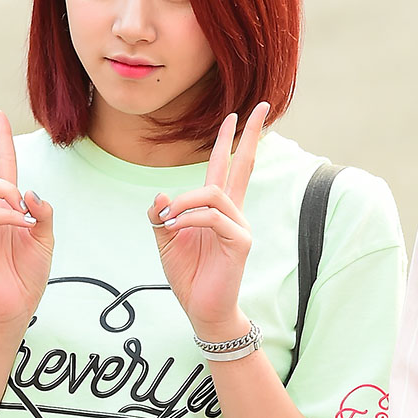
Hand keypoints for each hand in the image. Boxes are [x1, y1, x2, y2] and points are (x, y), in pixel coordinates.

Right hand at [0, 108, 53, 332]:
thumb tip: (30, 191)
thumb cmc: (29, 272)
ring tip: (22, 210)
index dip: (2, 140)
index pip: (3, 166)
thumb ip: (42, 212)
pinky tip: (19, 226)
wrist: (18, 305)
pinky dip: (8, 216)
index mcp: (6, 207)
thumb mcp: (46, 237)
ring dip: (8, 190)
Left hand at [147, 102, 268, 334]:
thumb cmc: (187, 275)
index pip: (226, 167)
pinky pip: (213, 217)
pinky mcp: (240, 242)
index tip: (236, 115)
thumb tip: (161, 195)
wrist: (200, 310)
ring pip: (213, 193)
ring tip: (169, 220)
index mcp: (215, 209)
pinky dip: (190, 219)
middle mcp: (232, 212)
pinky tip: (177, 229)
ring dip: (185, 201)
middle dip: (249, 136)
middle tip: (257, 108)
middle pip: (243, 166)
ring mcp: (239, 226)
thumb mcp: (165, 241)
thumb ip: (161, 216)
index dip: (230, 140)